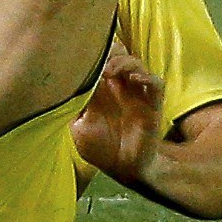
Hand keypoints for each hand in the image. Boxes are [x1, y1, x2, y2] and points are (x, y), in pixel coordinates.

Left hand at [70, 49, 165, 189]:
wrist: (122, 170)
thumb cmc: (100, 149)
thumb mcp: (79, 127)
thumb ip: (74, 107)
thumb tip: (64, 86)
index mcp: (102, 90)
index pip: (102, 61)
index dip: (94, 53)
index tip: (83, 54)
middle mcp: (120, 88)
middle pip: (120, 55)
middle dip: (111, 51)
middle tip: (99, 58)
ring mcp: (137, 95)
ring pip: (137, 65)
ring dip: (124, 62)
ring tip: (110, 71)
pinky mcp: (152, 106)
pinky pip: (157, 84)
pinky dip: (148, 77)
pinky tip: (135, 80)